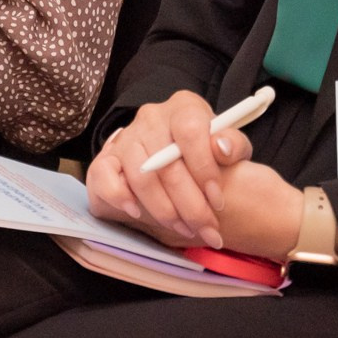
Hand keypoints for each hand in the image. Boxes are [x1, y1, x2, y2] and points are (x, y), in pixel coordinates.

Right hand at [87, 90, 249, 249]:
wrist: (175, 157)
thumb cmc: (206, 153)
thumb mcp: (229, 146)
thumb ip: (233, 145)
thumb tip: (221, 148)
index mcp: (184, 107)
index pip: (191, 131)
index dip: (204, 169)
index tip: (218, 201)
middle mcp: (152, 117)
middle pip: (166, 162)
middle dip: (190, 205)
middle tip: (207, 230)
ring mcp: (126, 136)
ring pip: (141, 176)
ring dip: (164, 210)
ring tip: (185, 229)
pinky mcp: (106, 157)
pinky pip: (104, 175)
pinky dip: (119, 197)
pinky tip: (137, 213)